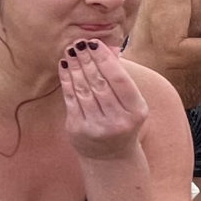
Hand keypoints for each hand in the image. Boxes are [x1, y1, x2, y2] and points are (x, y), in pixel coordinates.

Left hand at [59, 39, 147, 161]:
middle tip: (79, 43)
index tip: (94, 43)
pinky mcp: (78, 130)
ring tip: (70, 51)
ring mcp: (97, 127)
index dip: (105, 59)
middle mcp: (117, 120)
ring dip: (75, 67)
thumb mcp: (130, 102)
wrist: (111, 157)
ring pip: (83, 90)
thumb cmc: (122, 120)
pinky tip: (64, 67)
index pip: (119, 79)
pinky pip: (71, 99)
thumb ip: (119, 75)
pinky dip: (67, 80)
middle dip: (87, 60)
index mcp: (136, 111)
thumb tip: (107, 46)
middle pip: (99, 83)